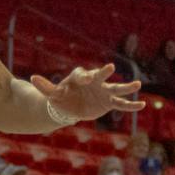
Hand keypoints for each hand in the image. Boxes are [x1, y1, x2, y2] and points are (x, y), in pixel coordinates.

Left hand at [30, 64, 144, 122]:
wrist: (69, 107)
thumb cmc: (60, 97)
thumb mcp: (51, 94)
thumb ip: (44, 86)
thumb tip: (32, 78)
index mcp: (79, 77)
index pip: (82, 74)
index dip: (84, 76)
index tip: (87, 78)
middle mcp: (94, 81)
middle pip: (100, 75)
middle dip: (104, 72)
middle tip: (110, 68)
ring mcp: (103, 91)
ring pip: (116, 89)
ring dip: (126, 87)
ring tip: (137, 84)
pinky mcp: (108, 103)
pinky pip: (121, 104)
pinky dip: (131, 105)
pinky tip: (142, 105)